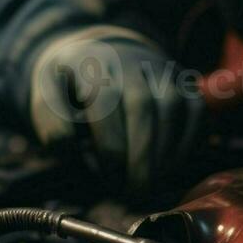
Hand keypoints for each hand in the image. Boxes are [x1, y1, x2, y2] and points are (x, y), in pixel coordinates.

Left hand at [28, 26, 202, 191]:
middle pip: (142, 105)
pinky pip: (196, 109)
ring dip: (167, 151)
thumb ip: (50, 120)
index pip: (104, 100)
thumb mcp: (47, 94)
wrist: (99, 51)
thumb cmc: (71, 85)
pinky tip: (173, 167)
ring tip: (154, 182)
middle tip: (136, 191)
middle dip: (141, 154)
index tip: (108, 177)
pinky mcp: (182, 82)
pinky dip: (190, 140)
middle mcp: (129, 61)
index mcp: (91, 63)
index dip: (109, 143)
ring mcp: (160, 69)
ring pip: (174, 105)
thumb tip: (65, 144)